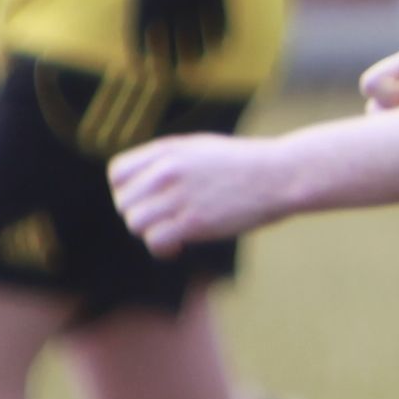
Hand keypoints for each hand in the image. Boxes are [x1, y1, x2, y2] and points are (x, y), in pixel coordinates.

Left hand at [110, 130, 290, 255]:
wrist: (281, 175)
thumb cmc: (246, 165)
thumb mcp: (201, 149)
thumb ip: (169, 161)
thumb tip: (144, 182)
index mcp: (168, 151)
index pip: (117, 173)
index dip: (126, 191)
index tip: (148, 200)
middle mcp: (168, 171)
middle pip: (124, 202)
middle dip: (140, 215)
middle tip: (164, 221)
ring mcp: (180, 196)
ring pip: (135, 223)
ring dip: (151, 233)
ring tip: (172, 234)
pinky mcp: (195, 222)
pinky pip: (155, 240)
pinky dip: (162, 249)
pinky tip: (178, 247)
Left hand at [128, 0, 239, 69]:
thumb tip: (146, 3)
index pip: (141, 22)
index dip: (140, 47)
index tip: (139, 66)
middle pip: (167, 31)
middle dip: (166, 55)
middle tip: (166, 77)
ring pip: (195, 25)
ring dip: (194, 49)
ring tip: (193, 66)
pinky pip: (219, 11)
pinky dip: (218, 30)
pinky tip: (218, 44)